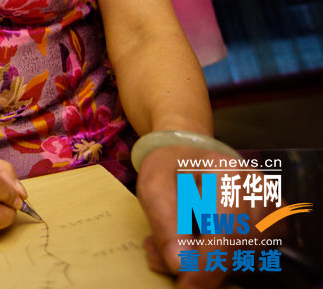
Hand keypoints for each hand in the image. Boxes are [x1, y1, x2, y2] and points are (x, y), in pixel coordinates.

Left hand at [136, 145, 274, 288]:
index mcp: (227, 171)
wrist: (186, 153)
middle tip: (171, 257)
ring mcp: (271, 202)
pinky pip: (259, 253)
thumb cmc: (168, 170)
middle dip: (206, 264)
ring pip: (251, 255)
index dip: (206, 266)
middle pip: (239, 247)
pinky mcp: (276, 218)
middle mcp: (258, 186)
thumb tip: (181, 265)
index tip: (187, 285)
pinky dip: (233, 256)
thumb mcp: (153, 189)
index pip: (225, 230)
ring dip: (217, 261)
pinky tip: (208, 241)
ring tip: (183, 242)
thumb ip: (165, 226)